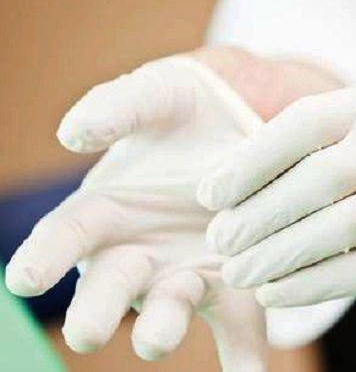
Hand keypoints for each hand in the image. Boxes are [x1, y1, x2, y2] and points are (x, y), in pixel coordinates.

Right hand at [4, 55, 268, 368]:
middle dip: (97, 310)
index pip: (64, 237)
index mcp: (106, 212)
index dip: (42, 256)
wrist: (243, 126)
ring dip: (160, 328)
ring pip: (168, 308)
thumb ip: (116, 107)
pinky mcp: (233, 285)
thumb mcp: (153, 96)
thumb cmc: (185, 111)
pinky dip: (242, 355)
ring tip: (158, 338)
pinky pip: (236, 326)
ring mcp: (185, 272)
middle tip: (89, 331)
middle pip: (109, 286)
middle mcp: (139, 253)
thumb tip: (74, 134)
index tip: (25, 279)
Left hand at [197, 71, 355, 307]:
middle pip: (315, 178)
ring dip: (277, 255)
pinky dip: (313, 283)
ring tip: (240, 274)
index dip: (249, 160)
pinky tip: (279, 294)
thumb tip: (250, 173)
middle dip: (256, 215)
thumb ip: (342, 142)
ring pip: (336, 227)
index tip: (209, 192)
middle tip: (220, 242)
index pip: (305, 121)